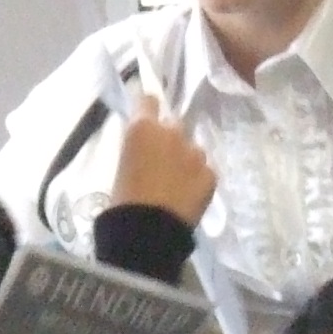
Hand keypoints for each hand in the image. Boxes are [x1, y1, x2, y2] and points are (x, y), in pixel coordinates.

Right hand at [109, 86, 215, 225]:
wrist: (147, 233)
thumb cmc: (123, 200)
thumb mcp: (121, 164)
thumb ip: (137, 147)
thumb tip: (145, 146)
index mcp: (143, 129)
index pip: (149, 100)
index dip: (148, 108)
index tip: (147, 116)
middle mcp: (172, 133)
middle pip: (174, 123)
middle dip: (169, 137)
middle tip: (161, 159)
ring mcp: (195, 153)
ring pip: (192, 148)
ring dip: (185, 158)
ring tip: (176, 183)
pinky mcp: (211, 174)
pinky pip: (204, 170)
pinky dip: (197, 179)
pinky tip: (188, 195)